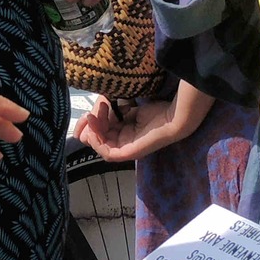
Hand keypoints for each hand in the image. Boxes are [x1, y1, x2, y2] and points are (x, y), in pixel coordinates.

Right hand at [74, 85, 212, 160]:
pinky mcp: (128, 154)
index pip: (99, 133)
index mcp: (123, 133)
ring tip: (95, 114)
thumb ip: (110, 110)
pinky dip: (98, 141)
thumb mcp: (126, 106)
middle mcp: (122, 144)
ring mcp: (125, 150)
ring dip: (93, 130)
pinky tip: (96, 126)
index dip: (89, 124)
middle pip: (96, 140)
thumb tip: (91, 115)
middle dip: (88, 126)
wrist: (173, 115)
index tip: (86, 113)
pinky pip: (107, 153)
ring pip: (100, 145)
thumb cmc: (156, 109)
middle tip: (87, 115)